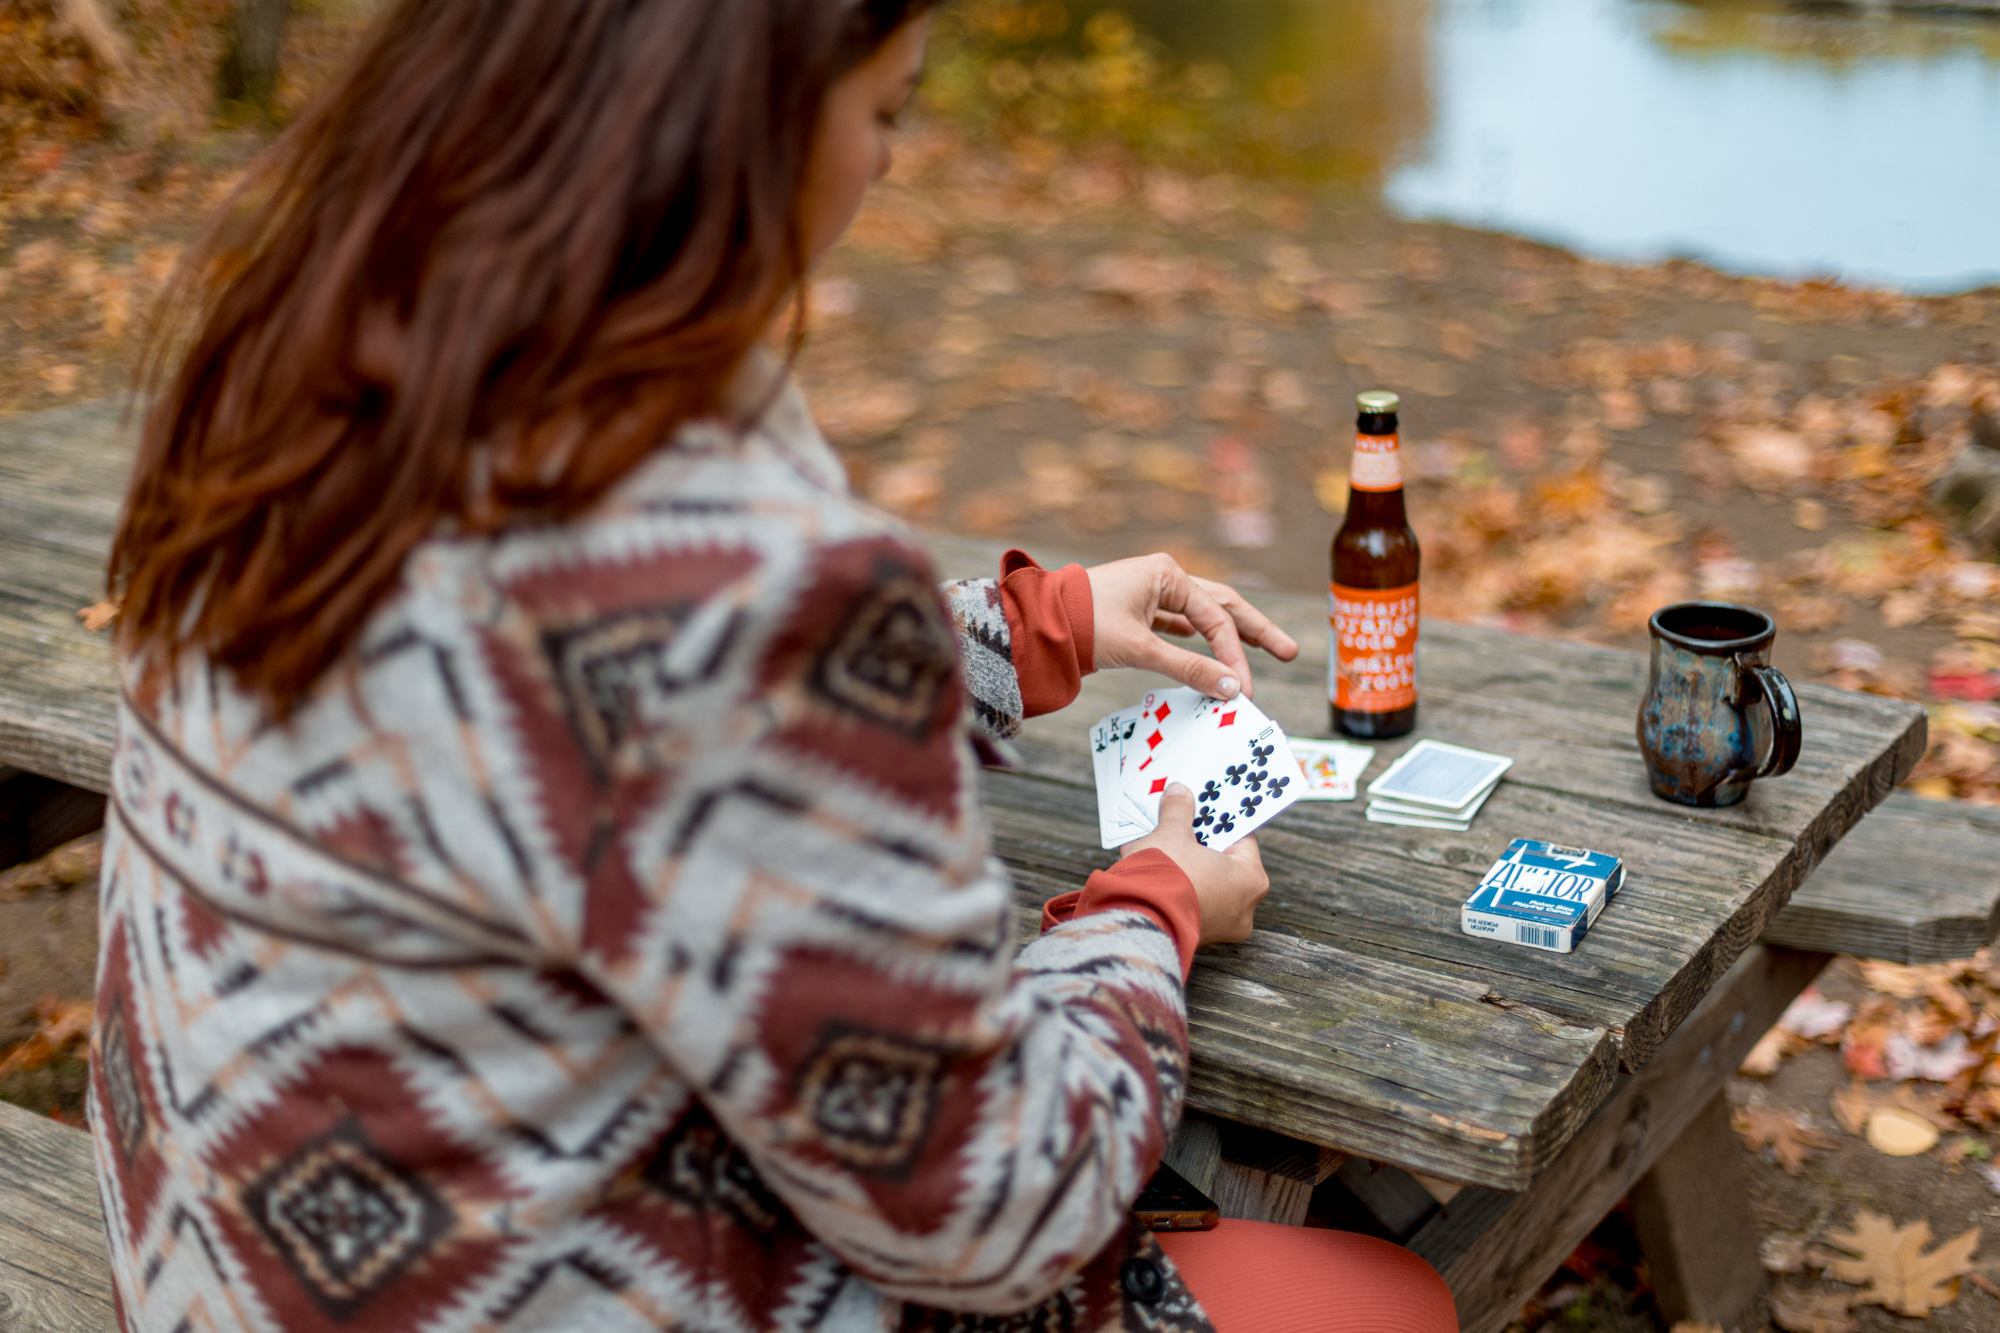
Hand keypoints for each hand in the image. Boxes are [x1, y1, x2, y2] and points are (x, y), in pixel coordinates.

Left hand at [1088, 554, 1299, 699]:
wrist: (1039, 623)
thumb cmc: (1084, 624)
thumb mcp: (1139, 648)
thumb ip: (1188, 668)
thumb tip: (1231, 689)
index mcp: (1167, 574)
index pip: (1215, 618)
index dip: (1234, 655)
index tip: (1243, 689)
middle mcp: (1164, 577)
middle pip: (1222, 606)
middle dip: (1255, 630)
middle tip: (1290, 652)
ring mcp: (1152, 593)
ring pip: (1202, 616)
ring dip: (1230, 636)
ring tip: (1265, 650)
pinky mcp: (1140, 612)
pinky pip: (1180, 627)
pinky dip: (1198, 642)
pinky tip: (1213, 654)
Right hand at [1122, 784, 1269, 946]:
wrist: (1138, 921)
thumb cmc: (1167, 876)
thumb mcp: (1171, 833)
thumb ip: (1178, 810)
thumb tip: (1179, 792)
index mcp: (1251, 879)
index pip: (1241, 839)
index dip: (1220, 821)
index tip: (1204, 809)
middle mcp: (1243, 908)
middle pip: (1221, 862)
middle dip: (1197, 843)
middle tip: (1179, 825)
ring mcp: (1220, 927)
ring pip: (1203, 883)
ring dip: (1182, 864)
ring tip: (1157, 845)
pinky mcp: (1195, 936)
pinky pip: (1188, 902)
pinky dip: (1173, 886)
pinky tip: (1150, 869)